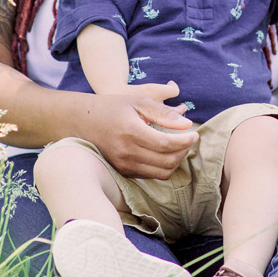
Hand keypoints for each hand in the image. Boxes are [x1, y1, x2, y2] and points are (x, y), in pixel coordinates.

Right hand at [74, 81, 197, 180]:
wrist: (82, 121)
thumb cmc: (113, 106)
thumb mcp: (138, 102)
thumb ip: (164, 114)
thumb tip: (187, 125)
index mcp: (131, 132)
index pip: (167, 144)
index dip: (186, 141)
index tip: (195, 133)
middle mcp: (126, 152)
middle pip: (167, 161)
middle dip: (183, 151)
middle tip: (188, 139)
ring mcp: (123, 165)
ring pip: (161, 173)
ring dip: (175, 161)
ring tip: (179, 146)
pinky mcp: (123, 171)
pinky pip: (150, 175)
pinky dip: (163, 166)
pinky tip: (165, 152)